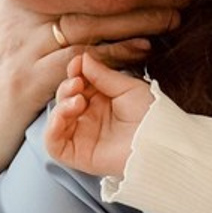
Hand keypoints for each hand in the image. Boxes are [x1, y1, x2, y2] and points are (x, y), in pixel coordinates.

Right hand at [0, 0, 187, 192]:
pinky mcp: (28, 80)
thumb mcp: (6, 40)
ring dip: (138, 18)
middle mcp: (19, 17)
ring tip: (174, 16)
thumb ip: (36, 19)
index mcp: (15, 3)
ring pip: (91, 23)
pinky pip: (81, 60)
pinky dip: (115, 52)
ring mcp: (22, 48)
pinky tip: (144, 49)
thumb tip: (75, 4)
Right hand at [46, 51, 154, 176]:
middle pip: (65, 99)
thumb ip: (102, 75)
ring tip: (78, 99)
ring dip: (61, 105)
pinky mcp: (78, 155)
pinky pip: (53, 143)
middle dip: (67, 87)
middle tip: (78, 82)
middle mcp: (90, 118)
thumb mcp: (127, 88)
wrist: (159, 141)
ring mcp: (82, 136)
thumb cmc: (151, 115)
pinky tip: (64, 115)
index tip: (77, 64)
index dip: (75, 73)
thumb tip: (82, 58)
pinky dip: (52, 127)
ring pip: (56, 119)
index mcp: (102, 101)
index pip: (78, 85)